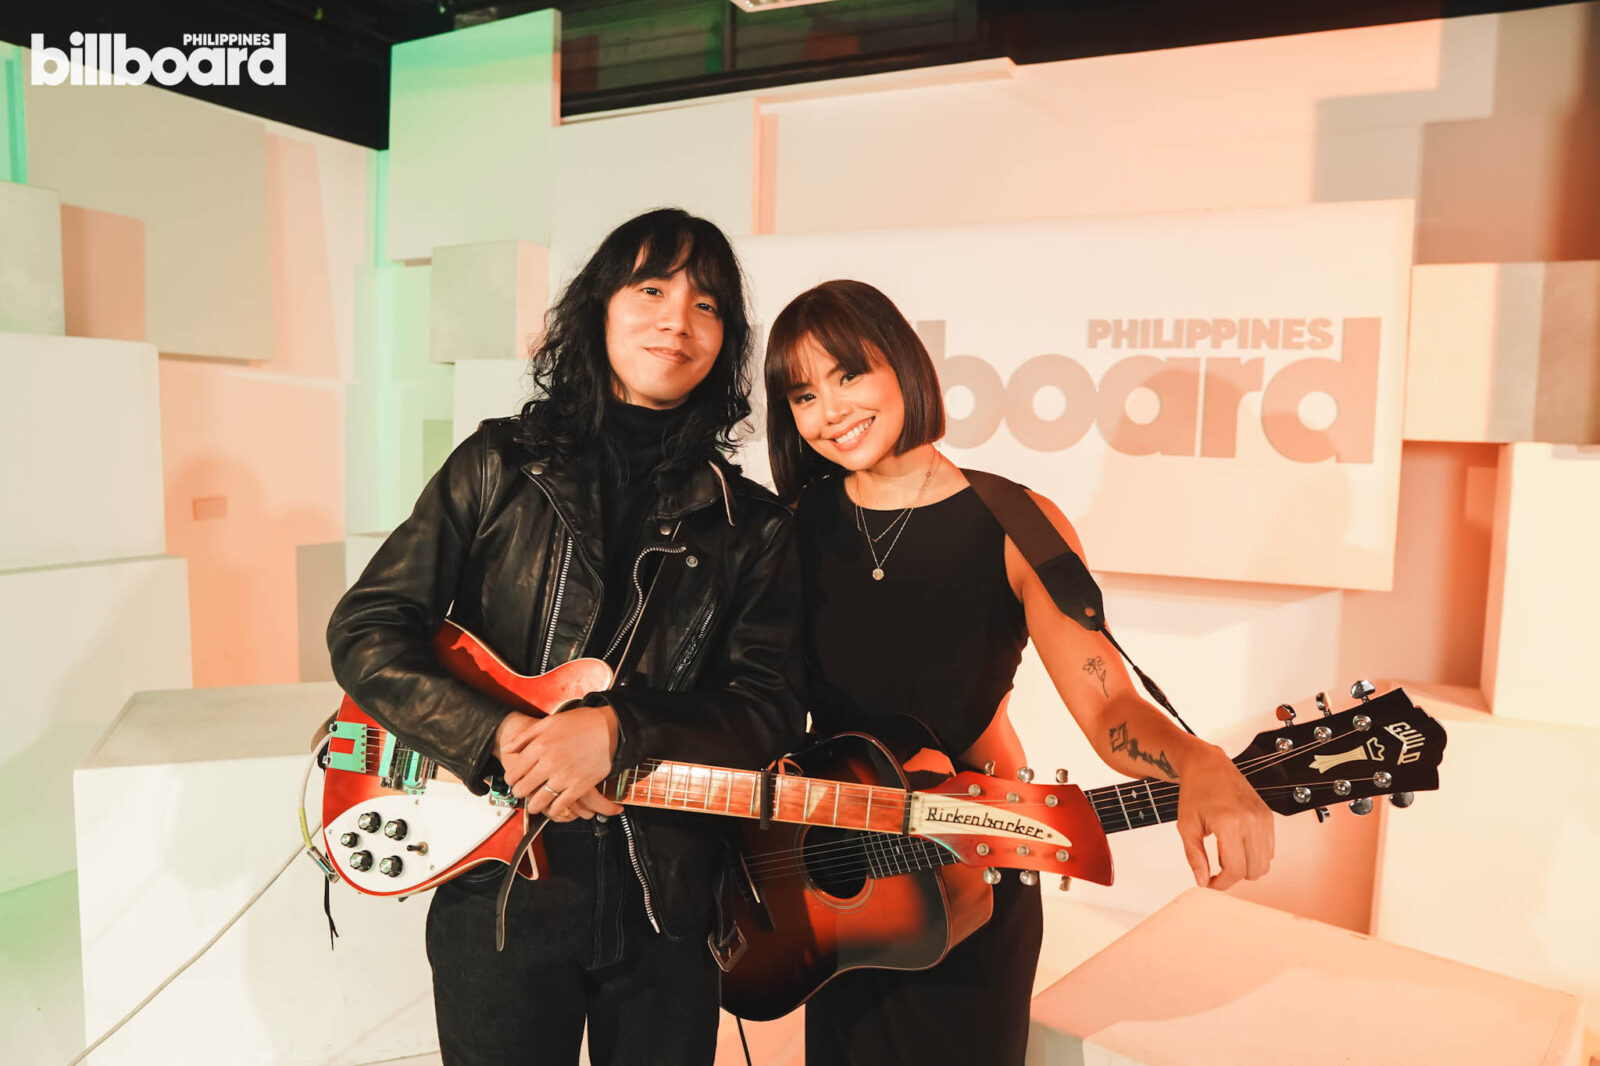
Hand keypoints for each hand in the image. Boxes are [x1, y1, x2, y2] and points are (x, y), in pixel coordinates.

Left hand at [494, 705, 623, 820]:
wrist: (610, 728)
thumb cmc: (581, 722)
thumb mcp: (549, 722)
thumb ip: (526, 736)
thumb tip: (508, 748)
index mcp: (540, 746)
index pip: (514, 772)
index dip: (510, 779)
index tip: (513, 781)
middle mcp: (549, 763)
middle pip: (523, 788)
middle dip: (520, 792)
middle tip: (523, 792)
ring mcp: (564, 776)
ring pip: (539, 800)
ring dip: (534, 805)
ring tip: (534, 804)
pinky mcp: (579, 786)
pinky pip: (560, 805)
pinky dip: (553, 810)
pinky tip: (552, 807)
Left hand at [1174, 743, 1273, 889]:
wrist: (1209, 766)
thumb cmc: (1196, 791)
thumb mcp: (1186, 825)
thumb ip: (1194, 856)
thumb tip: (1202, 881)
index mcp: (1229, 822)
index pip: (1235, 869)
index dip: (1222, 883)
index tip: (1211, 883)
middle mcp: (1251, 820)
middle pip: (1253, 871)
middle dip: (1233, 876)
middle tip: (1215, 867)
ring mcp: (1263, 818)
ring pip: (1264, 863)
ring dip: (1246, 867)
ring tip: (1225, 853)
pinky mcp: (1269, 816)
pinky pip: (1269, 850)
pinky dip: (1255, 855)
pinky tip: (1237, 846)